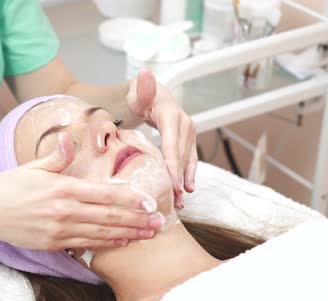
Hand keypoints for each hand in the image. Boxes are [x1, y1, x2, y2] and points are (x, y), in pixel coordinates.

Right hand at [0, 133, 163, 249]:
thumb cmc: (8, 186)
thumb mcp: (32, 166)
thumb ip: (57, 156)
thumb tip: (69, 136)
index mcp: (63, 188)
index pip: (105, 195)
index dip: (130, 200)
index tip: (150, 202)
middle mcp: (65, 212)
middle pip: (109, 217)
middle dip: (137, 220)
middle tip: (160, 223)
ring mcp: (59, 231)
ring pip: (102, 234)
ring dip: (128, 234)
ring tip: (148, 235)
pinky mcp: (53, 244)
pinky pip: (86, 245)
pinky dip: (106, 244)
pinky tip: (122, 242)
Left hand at [127, 69, 196, 208]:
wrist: (151, 95)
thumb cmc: (140, 96)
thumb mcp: (137, 91)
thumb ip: (142, 87)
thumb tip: (146, 73)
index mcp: (171, 115)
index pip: (172, 143)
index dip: (172, 163)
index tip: (171, 183)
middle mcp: (184, 123)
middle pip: (181, 155)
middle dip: (179, 178)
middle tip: (175, 199)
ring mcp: (189, 132)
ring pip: (188, 160)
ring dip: (185, 181)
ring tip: (180, 202)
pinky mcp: (188, 140)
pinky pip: (189, 160)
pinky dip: (187, 176)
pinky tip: (186, 191)